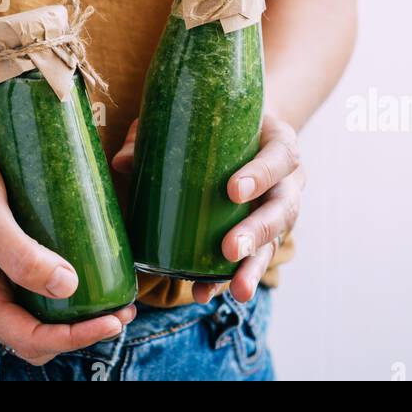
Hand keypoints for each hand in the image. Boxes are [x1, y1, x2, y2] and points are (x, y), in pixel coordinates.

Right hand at [0, 115, 134, 365]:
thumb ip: (21, 255)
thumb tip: (67, 287)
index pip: (29, 338)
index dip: (74, 338)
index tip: (113, 321)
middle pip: (37, 337)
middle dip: (81, 332)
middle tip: (122, 310)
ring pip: (40, 316)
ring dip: (78, 315)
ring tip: (117, 297)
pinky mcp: (6, 260)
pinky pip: (40, 289)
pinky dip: (68, 290)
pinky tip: (95, 272)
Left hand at [113, 112, 303, 303]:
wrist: (247, 132)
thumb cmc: (219, 124)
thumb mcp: (196, 119)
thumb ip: (159, 135)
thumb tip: (124, 162)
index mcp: (278, 145)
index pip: (280, 158)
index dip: (261, 175)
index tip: (232, 190)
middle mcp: (287, 182)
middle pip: (283, 209)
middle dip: (258, 231)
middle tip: (230, 249)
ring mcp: (278, 210)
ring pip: (275, 241)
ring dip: (254, 266)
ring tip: (237, 291)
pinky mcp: (264, 233)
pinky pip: (253, 258)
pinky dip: (231, 277)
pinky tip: (206, 292)